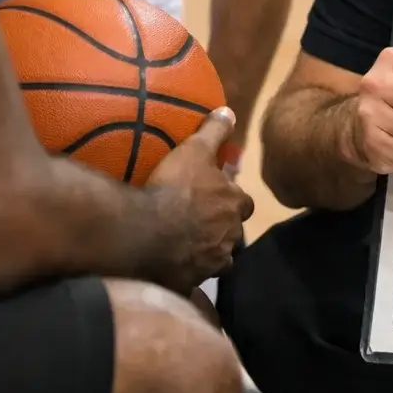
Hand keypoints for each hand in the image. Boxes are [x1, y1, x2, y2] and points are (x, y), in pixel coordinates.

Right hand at [148, 107, 254, 290]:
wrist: (147, 233)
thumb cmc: (175, 188)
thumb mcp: (195, 150)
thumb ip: (214, 132)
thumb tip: (230, 111)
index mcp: (236, 205)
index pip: (245, 203)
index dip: (232, 199)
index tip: (217, 197)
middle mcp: (231, 237)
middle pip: (233, 233)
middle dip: (222, 229)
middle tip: (198, 222)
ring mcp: (212, 263)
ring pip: (218, 260)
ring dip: (207, 253)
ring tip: (186, 246)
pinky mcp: (191, 282)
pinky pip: (192, 280)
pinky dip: (186, 274)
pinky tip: (170, 269)